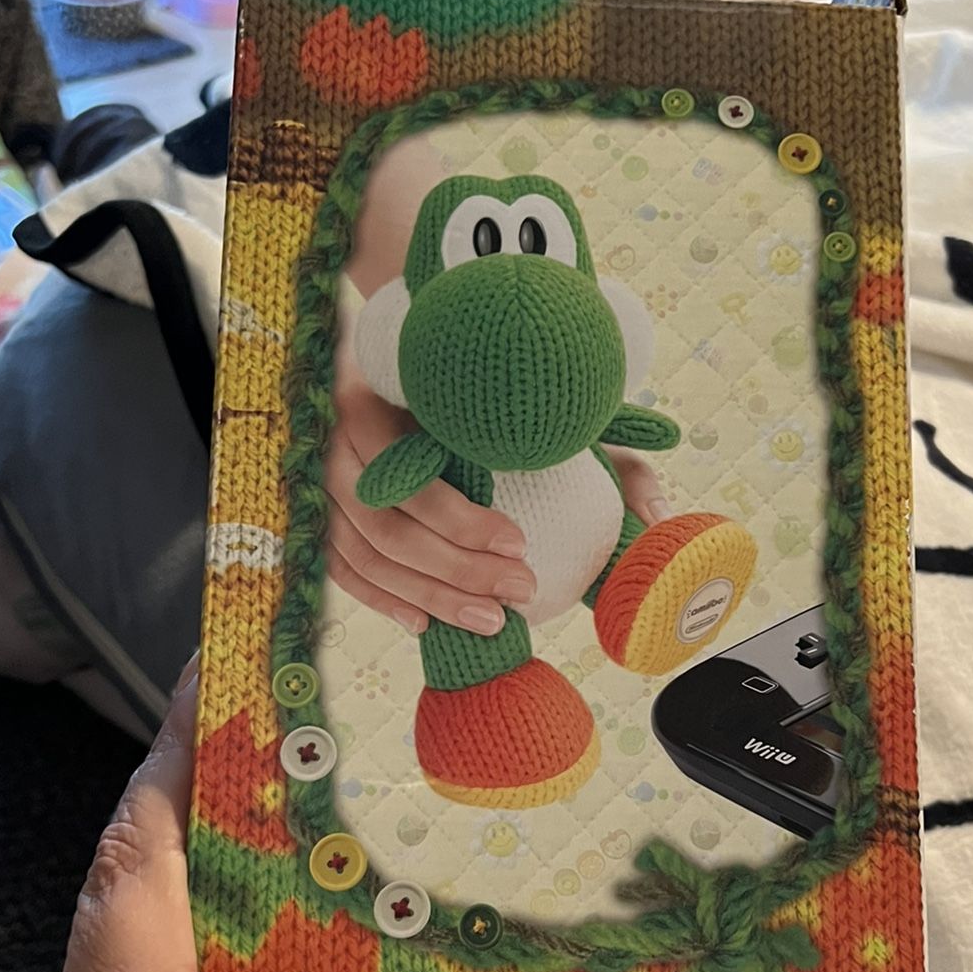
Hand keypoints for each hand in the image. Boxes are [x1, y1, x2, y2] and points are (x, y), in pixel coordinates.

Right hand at [327, 353, 669, 637]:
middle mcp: (334, 440)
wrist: (393, 347)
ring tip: (488, 620)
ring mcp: (315, 478)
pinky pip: (340, 565)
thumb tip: (658, 510)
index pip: (410, 474)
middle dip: (457, 571)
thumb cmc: (469, 374)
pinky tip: (424, 624)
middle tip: (518, 592)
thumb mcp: (527, 387)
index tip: (518, 543)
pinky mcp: (314, 508)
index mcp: (375, 397)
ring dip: (427, 596)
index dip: (461, 521)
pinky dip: (380, 600)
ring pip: (366, 554)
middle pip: (389, 525)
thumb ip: (601, 440)